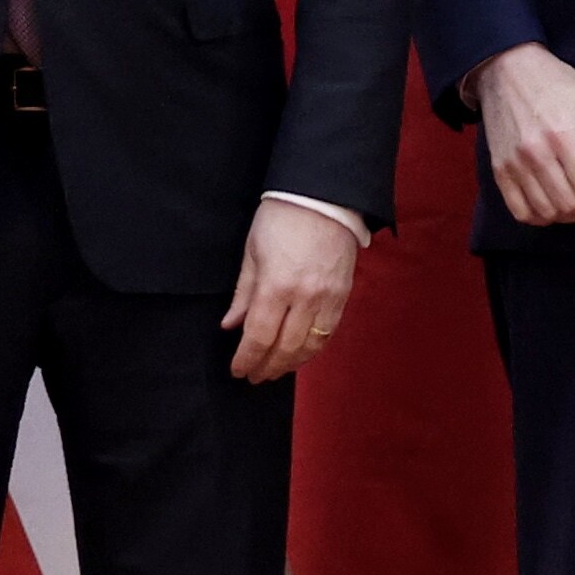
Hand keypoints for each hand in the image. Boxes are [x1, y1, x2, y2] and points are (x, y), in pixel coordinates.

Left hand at [222, 199, 362, 382]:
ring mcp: (328, 298)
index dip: (246, 359)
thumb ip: (243, 294)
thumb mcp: (252, 252)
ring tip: (275, 370)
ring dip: (290, 364)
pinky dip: (313, 349)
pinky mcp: (343, 295)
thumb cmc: (282, 218)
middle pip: (285, 348)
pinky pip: (328, 332)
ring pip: (310, 346)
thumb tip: (231, 326)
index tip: (237, 370)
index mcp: (276, 286)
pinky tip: (300, 353)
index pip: (259, 337)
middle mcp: (305, 298)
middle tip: (254, 377)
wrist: (325, 197)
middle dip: (267, 367)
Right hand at [470, 43, 574, 225]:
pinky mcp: (500, 170)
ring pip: (547, 212)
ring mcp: (514, 165)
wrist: (505, 68)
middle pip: (571, 204)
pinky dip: (542, 218)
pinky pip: (520, 211)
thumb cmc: (552, 80)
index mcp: (563, 135)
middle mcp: (536, 154)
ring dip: (572, 216)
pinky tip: (557, 207)